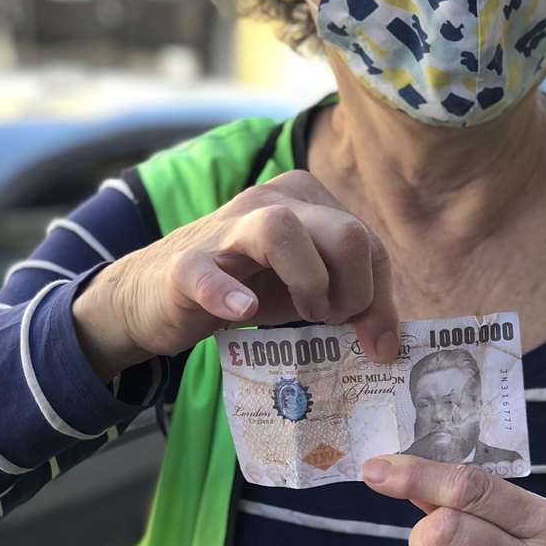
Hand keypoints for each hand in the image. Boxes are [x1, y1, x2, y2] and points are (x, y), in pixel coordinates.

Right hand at [73, 171, 397, 379]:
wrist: (156, 296)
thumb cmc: (244, 287)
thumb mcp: (306, 290)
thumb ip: (351, 302)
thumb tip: (389, 345)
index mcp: (309, 200)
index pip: (369, 243)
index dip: (380, 298)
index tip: (374, 343)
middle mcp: (272, 200)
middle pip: (345, 232)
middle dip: (353, 291)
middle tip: (329, 321)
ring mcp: (226, 229)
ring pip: (282, 229)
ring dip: (309, 283)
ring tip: (303, 314)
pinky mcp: (185, 264)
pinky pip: (206, 272)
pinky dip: (227, 291)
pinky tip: (241, 309)